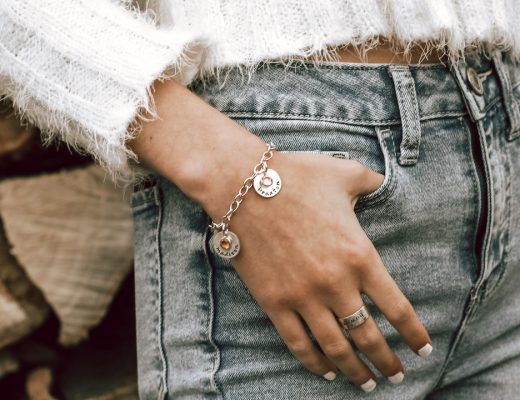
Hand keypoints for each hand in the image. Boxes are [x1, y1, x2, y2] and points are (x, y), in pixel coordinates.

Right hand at [220, 151, 431, 390]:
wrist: (243, 185)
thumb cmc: (297, 177)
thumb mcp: (345, 174)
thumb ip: (372, 183)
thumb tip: (384, 182)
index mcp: (360, 256)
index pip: (397, 308)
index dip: (413, 334)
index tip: (423, 349)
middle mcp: (336, 284)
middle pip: (369, 336)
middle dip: (388, 361)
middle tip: (398, 375)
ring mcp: (303, 297)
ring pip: (336, 348)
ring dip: (356, 371)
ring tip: (368, 382)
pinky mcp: (274, 302)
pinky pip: (298, 343)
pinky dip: (315, 362)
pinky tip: (327, 371)